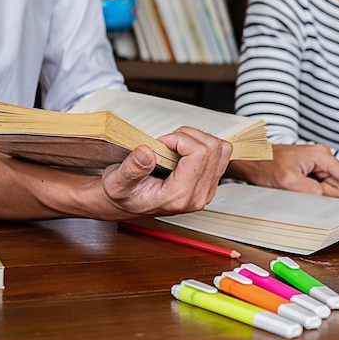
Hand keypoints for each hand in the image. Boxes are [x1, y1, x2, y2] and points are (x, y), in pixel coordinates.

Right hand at [102, 127, 232, 215]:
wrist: (126, 204)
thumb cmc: (122, 193)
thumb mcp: (117, 181)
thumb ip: (131, 169)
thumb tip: (146, 153)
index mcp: (179, 196)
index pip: (200, 153)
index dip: (180, 138)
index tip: (162, 142)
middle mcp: (198, 196)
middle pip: (213, 148)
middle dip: (189, 136)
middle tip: (167, 142)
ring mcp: (207, 190)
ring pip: (221, 150)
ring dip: (199, 138)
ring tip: (176, 144)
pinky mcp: (210, 184)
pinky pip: (221, 155)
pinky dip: (203, 145)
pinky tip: (184, 150)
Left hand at [226, 144, 338, 203]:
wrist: (251, 159)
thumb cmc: (266, 165)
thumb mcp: (289, 182)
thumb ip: (314, 192)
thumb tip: (330, 198)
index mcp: (322, 156)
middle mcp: (323, 159)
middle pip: (338, 189)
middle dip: (323, 196)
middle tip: (299, 190)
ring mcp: (318, 165)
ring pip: (327, 192)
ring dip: (312, 195)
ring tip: (293, 186)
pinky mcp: (311, 172)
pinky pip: (319, 190)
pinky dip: (309, 193)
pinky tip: (295, 187)